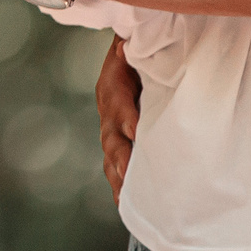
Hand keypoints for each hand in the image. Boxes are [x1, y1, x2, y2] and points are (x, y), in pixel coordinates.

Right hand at [96, 34, 140, 199]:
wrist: (131, 56)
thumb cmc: (141, 50)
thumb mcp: (139, 43)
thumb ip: (134, 46)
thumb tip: (125, 46)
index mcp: (113, 85)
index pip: (117, 101)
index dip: (124, 116)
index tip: (134, 130)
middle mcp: (109, 111)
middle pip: (111, 136)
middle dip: (120, 155)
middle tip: (127, 171)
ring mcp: (112, 130)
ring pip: (111, 157)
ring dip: (119, 177)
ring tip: (126, 200)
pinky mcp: (119, 143)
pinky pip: (117, 167)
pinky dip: (122, 187)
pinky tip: (127, 207)